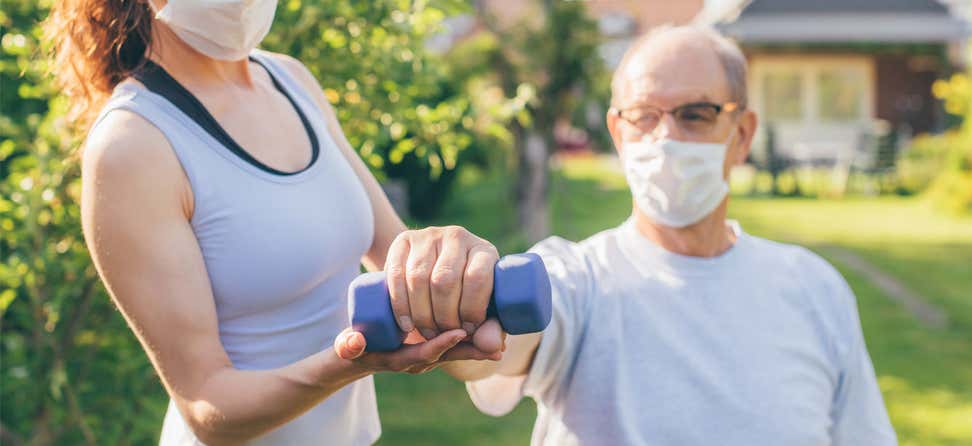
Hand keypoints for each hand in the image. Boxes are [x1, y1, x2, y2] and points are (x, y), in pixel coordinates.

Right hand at [333, 324, 503, 373]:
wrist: (359, 355)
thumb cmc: (354, 348)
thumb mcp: (349, 347)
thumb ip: (349, 344)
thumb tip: (353, 343)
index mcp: (401, 359)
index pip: (425, 353)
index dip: (442, 344)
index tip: (460, 333)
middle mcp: (418, 359)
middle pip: (449, 355)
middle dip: (473, 350)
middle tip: (498, 345)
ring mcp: (426, 353)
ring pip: (456, 349)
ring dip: (477, 343)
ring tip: (502, 337)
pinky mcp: (431, 343)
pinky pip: (455, 342)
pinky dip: (473, 336)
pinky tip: (490, 327)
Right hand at [384, 226, 501, 347]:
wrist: (434, 268)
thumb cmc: (466, 295)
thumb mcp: (483, 309)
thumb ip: (490, 330)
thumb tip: (494, 348)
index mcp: (484, 251)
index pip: (477, 278)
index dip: (471, 309)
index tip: (467, 330)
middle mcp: (457, 237)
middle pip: (445, 280)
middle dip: (443, 316)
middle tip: (444, 335)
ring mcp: (428, 236)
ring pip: (419, 278)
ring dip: (421, 313)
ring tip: (427, 332)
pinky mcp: (403, 241)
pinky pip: (396, 274)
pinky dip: (400, 304)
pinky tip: (407, 324)